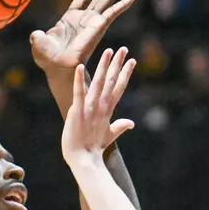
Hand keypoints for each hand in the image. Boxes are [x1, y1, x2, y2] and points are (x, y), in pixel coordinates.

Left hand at [31, 0, 137, 73]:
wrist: (56, 66)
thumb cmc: (47, 58)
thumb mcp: (39, 42)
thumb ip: (38, 36)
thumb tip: (35, 35)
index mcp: (70, 20)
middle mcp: (84, 19)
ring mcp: (93, 22)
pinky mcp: (99, 26)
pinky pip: (113, 12)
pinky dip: (123, 4)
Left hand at [61, 48, 135, 167]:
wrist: (83, 161)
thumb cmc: (92, 149)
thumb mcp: (109, 136)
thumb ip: (120, 126)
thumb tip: (132, 123)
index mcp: (107, 111)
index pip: (118, 88)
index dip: (125, 74)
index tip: (131, 60)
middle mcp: (101, 107)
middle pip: (111, 82)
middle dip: (117, 65)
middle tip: (123, 49)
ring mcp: (90, 109)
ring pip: (98, 83)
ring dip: (103, 66)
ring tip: (108, 51)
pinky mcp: (77, 112)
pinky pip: (78, 93)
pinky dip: (79, 80)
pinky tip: (79, 66)